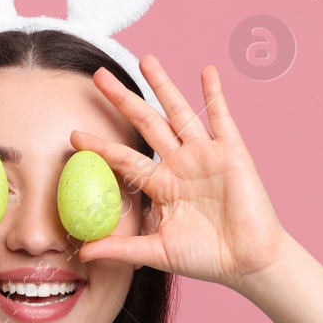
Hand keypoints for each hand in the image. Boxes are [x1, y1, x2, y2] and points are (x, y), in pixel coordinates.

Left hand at [70, 55, 293, 292]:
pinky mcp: (231, 154)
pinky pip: (221, 118)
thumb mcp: (157, 251)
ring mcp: (205, 156)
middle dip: (122, 100)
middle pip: (146, 123)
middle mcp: (180, 165)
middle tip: (99, 76)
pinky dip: (214, 94)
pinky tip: (207, 71)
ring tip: (146, 59)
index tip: (74, 135)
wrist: (248, 262)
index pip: (124, 160)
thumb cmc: (206, 258)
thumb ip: (121, 248)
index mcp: (162, 186)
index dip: (101, 147)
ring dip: (163, 85)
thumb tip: (83, 253)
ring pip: (179, 113)